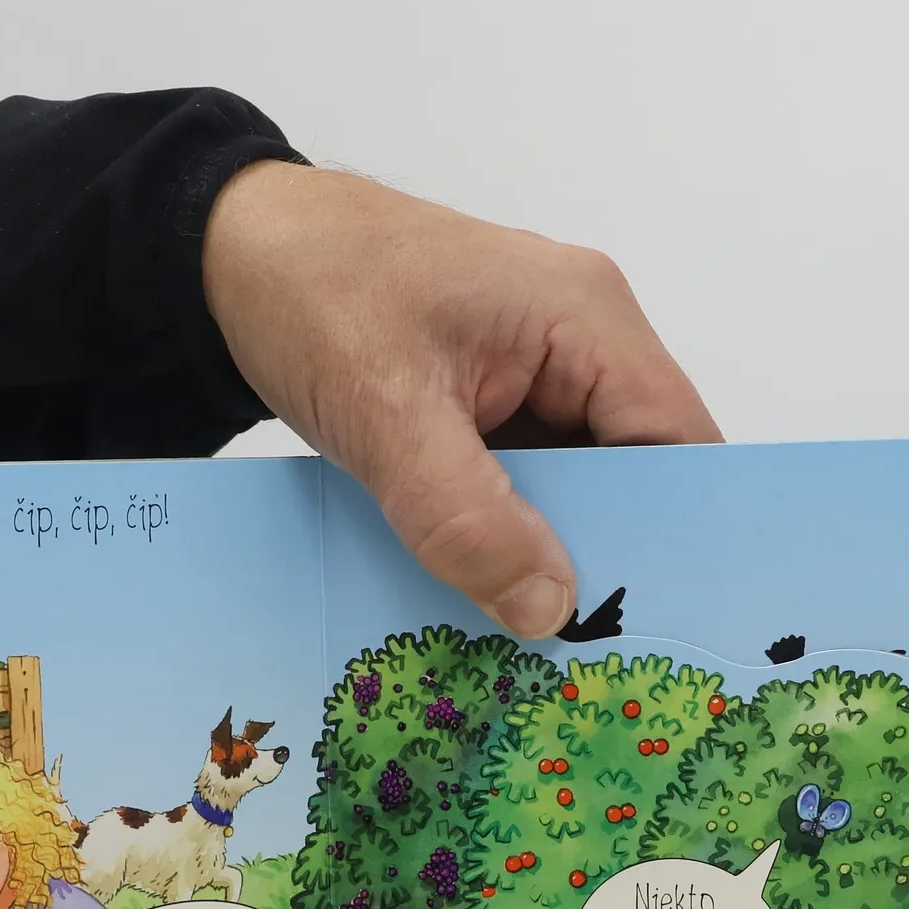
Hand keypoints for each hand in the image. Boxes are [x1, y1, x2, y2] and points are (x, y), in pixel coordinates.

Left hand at [204, 164, 720, 637]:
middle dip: (608, 554)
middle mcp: (580, 337)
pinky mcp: (490, 398)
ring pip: (575, 484)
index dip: (676, 535)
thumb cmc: (311, 291)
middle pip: (634, 469)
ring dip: (549, 550)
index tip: (655, 627)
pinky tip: (482, 591)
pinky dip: (504, 531)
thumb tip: (550, 610)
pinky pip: (524, 479)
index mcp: (585, 315)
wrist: (231, 251)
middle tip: (584, 657)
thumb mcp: (386, 412)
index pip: (677, 441)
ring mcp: (535, 370)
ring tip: (534, 642)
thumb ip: (467, 517)